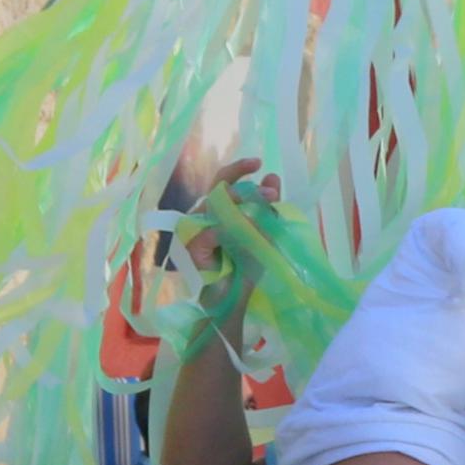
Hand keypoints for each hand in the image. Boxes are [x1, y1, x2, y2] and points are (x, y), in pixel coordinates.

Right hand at [175, 156, 279, 311]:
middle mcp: (203, 217)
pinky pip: (211, 233)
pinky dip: (230, 234)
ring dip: (244, 212)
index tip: (259, 163)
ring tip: (264, 220)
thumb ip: (266, 207)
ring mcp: (195, 232)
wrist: (233, 302)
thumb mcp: (263, 234)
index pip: (223, 181)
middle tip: (271, 194)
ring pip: (217, 209)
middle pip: (219, 189)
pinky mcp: (191, 249)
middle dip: (247, 189)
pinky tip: (247, 239)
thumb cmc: (245, 269)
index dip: (239, 169)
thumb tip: (273, 177)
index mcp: (217, 211)